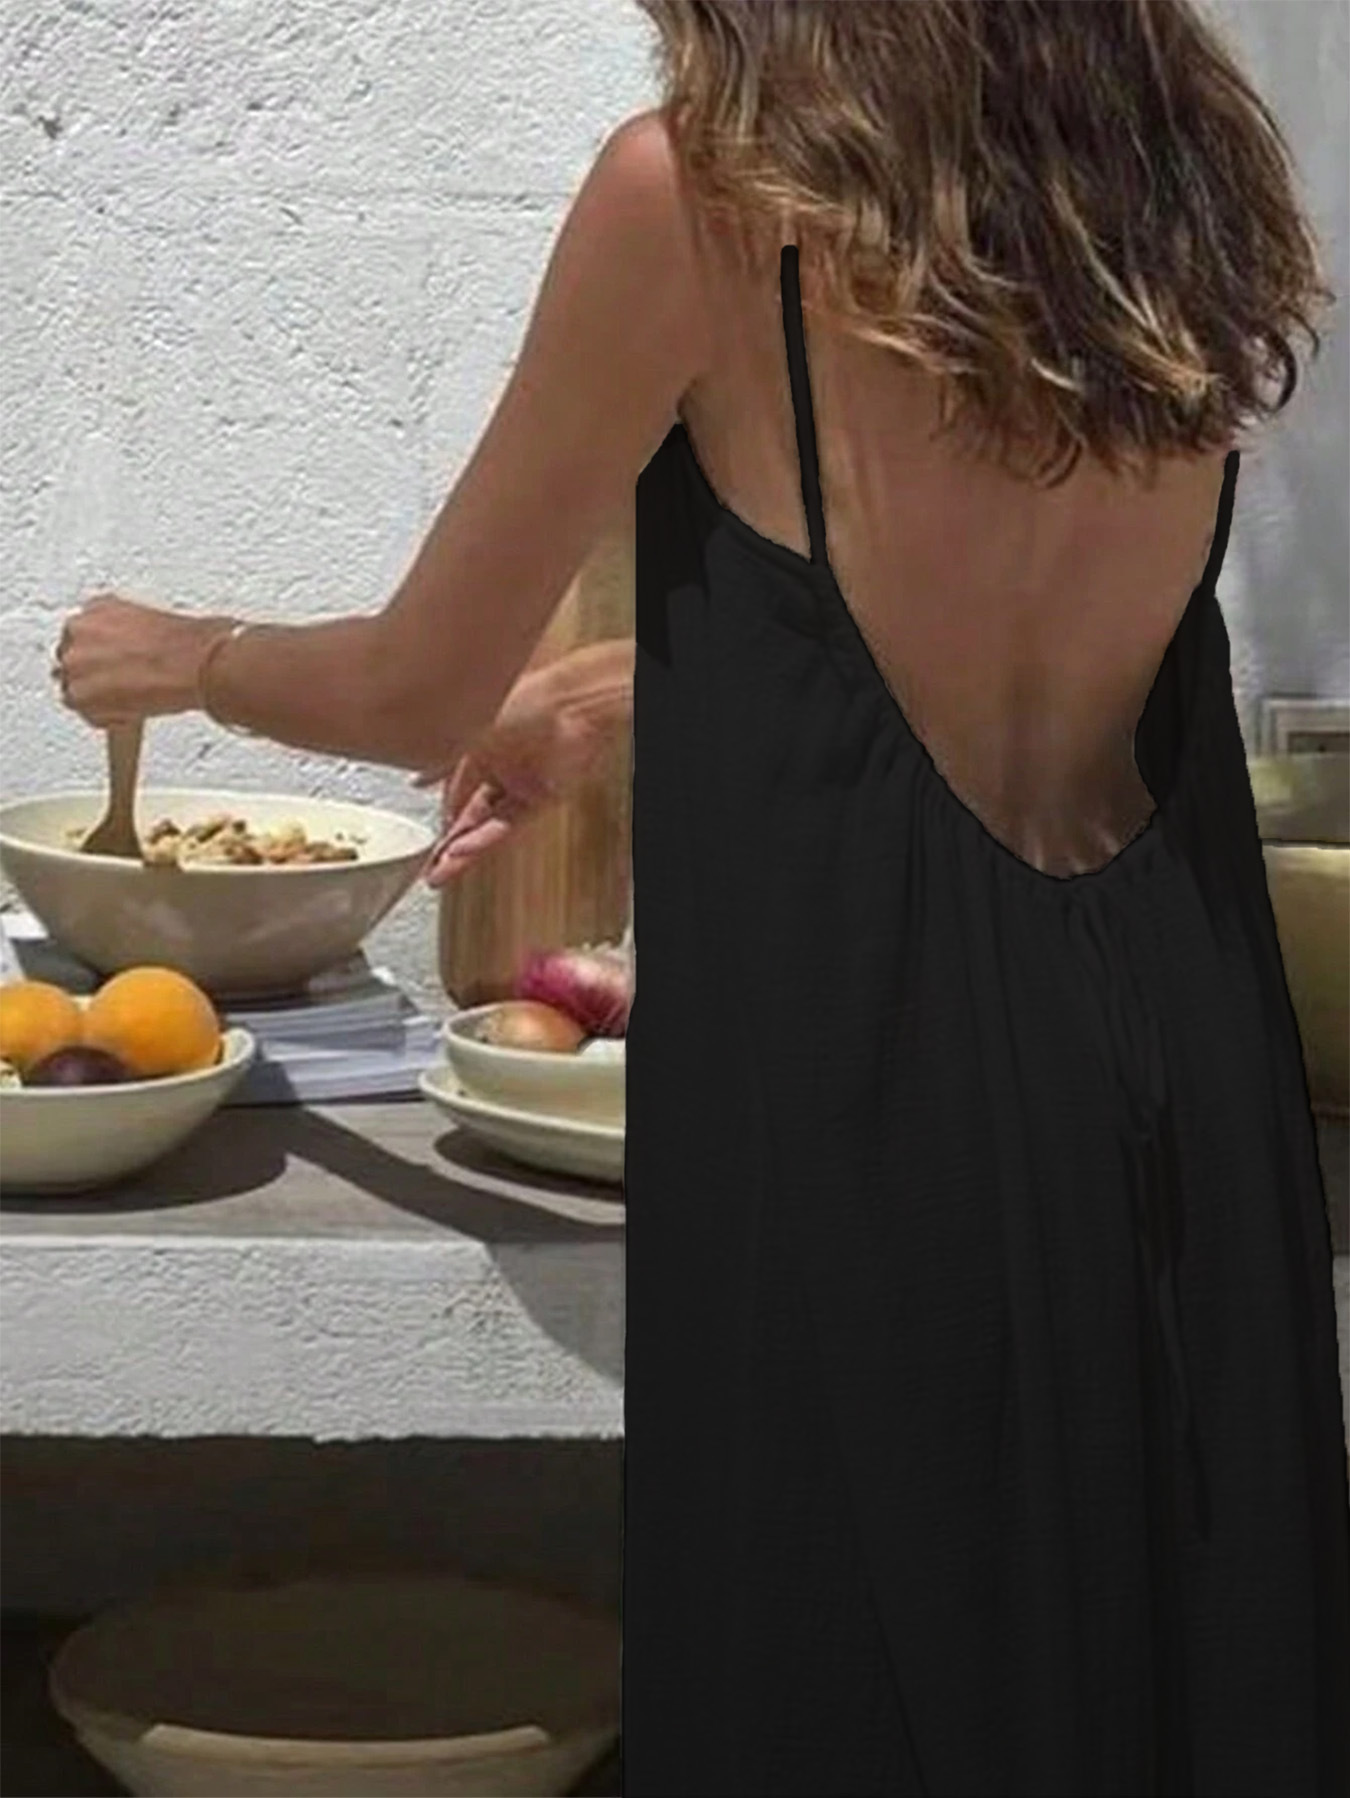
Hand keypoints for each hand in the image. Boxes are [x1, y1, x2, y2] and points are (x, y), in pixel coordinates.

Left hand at [55, 594, 227, 725]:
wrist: (192, 663)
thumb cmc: (185, 645)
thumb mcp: (151, 625)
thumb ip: (126, 637)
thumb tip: (130, 655)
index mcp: (97, 608)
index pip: (82, 635)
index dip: (99, 655)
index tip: (112, 665)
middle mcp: (78, 630)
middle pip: (73, 660)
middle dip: (94, 675)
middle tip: (120, 686)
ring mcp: (74, 663)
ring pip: (75, 688)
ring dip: (98, 698)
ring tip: (131, 701)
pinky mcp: (78, 694)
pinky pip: (87, 713)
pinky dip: (107, 717)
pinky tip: (131, 711)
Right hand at [420, 662, 620, 887]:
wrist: (567, 703)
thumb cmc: (520, 701)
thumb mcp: (464, 735)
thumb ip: (440, 764)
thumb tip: (417, 780)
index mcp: (483, 747)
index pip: (457, 789)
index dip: (442, 814)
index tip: (429, 837)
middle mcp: (503, 768)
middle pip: (472, 816)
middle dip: (450, 843)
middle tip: (432, 868)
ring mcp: (523, 785)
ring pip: (488, 827)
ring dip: (465, 851)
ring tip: (441, 872)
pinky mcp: (543, 799)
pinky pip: (508, 826)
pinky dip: (484, 840)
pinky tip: (463, 852)